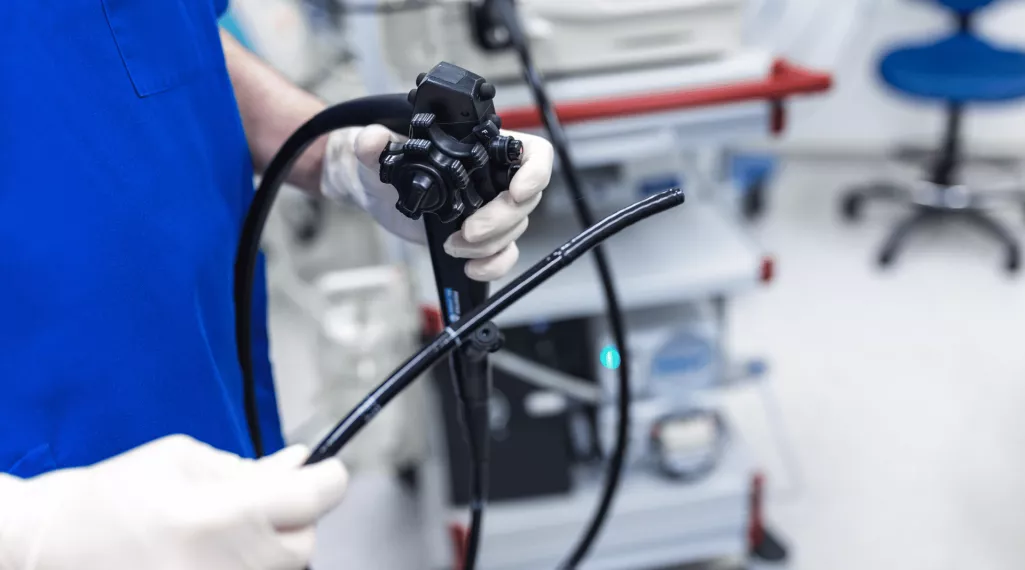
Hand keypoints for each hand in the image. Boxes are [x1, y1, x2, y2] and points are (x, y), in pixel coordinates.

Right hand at [0, 435, 347, 569]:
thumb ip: (251, 466)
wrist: (51, 549)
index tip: (327, 470)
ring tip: (222, 527)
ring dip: (271, 543)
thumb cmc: (111, 497)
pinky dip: (247, 562)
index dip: (329, 478)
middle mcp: (232, 564)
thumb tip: (301, 461)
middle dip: (295, 515)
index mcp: (226, 515)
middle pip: (306, 542)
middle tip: (257, 499)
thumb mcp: (185, 459)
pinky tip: (215, 549)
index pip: (317, 498)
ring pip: (284, 568)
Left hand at [321, 126, 552, 281]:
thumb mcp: (377, 152)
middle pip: (525, 200)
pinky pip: (504, 254)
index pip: (532, 154)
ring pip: (514, 230)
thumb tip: (372, 139)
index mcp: (482, 149)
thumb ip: (375, 143)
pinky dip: (493, 264)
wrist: (378, 195)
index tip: (518, 191)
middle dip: (500, 220)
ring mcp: (490, 209)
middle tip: (469, 230)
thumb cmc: (388, 165)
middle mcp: (493, 179)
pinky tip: (470, 267)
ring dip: (488, 244)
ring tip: (452, 245)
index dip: (535, 172)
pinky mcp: (481, 237)